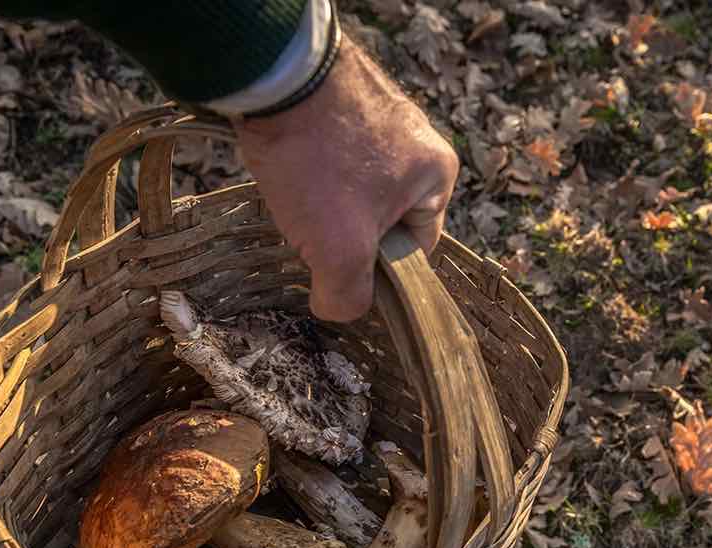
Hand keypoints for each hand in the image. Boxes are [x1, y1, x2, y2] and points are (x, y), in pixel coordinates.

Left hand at [233, 40, 458, 321]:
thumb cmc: (320, 164)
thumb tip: (338, 308)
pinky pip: (333, 155)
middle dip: (345, 232)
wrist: (272, 76)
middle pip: (381, 219)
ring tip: (294, 195)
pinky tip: (287, 168)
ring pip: (353, 189)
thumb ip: (348, 297)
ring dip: (323, 202)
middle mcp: (420, 142)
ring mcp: (383, 116)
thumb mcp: (340, 250)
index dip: (375, 271)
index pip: (414, 250)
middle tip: (310, 230)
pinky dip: (310, 169)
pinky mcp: (345, 100)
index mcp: (439, 176)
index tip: (337, 266)